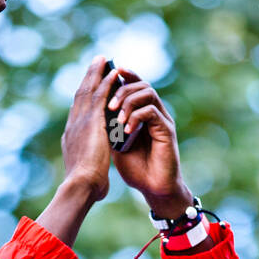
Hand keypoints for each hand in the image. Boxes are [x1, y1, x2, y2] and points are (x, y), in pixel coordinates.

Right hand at [61, 56, 120, 201]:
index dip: (83, 97)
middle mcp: (73, 125)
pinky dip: (106, 83)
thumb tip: (99, 176)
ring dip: (95, 73)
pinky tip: (113, 73)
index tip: (88, 86)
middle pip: (80, 95)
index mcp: (72, 138)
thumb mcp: (90, 174)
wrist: (82, 186)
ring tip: (102, 59)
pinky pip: (100, 96)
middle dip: (87, 79)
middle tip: (95, 64)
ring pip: (88, 90)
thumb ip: (94, 168)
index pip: (78, 112)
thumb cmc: (87, 187)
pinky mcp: (92, 121)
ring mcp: (81, 121)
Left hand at [108, 69, 192, 218]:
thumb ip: (108, 125)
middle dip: (122, 90)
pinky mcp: (167, 130)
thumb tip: (91, 109)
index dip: (123, 75)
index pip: (133, 85)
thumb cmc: (135, 168)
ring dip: (129, 102)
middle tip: (109, 106)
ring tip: (117, 118)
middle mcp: (154, 112)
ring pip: (147, 93)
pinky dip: (136, 117)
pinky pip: (152, 112)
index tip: (110, 70)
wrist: (152, 188)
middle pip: (141, 84)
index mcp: (141, 113)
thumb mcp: (115, 143)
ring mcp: (161, 120)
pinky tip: (127, 130)